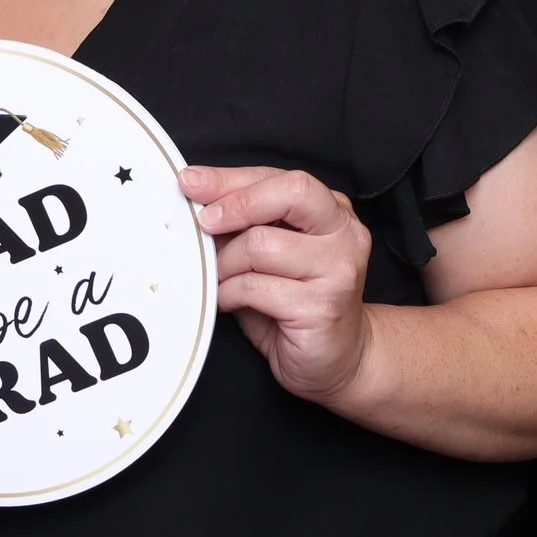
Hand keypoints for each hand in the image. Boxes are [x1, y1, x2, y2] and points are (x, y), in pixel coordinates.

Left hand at [182, 164, 374, 404]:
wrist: (339, 358)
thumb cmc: (297, 302)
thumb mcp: (272, 252)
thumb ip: (248, 223)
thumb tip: (198, 200)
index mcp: (332, 211)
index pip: (278, 178)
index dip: (231, 179)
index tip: (192, 182)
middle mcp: (344, 234)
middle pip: (290, 193)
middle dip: (237, 204)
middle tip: (205, 222)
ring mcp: (338, 270)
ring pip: (261, 244)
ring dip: (225, 263)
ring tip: (221, 278)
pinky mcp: (322, 307)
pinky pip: (255, 287)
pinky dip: (229, 292)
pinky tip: (229, 300)